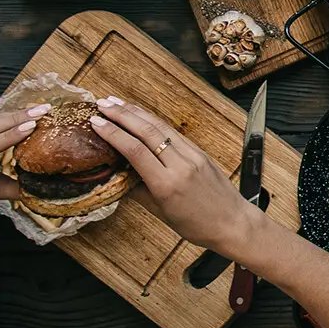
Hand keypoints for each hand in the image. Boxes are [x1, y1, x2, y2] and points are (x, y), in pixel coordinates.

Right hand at [88, 98, 256, 252]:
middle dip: (122, 114)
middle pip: (147, 132)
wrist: (233, 222)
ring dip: (137, 112)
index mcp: (167, 184)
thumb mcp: (160, 213)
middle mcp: (181, 165)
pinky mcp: (200, 152)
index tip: (95, 122)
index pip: (135, 150)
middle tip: (101, 104)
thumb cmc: (196, 225)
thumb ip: (138, 191)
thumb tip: (117, 174)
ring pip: (161, 127)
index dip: (113, 133)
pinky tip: (141, 115)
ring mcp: (193, 156)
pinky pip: (174, 133)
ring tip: (116, 102)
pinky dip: (154, 121)